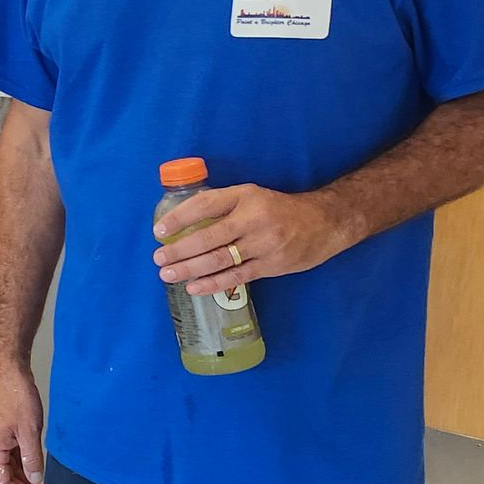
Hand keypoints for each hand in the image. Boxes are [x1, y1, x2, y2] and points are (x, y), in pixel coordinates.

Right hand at [0, 364, 45, 483]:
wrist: (10, 370)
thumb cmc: (14, 393)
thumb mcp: (29, 431)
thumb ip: (32, 458)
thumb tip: (35, 478)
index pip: (2, 482)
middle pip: (5, 476)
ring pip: (9, 465)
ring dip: (25, 477)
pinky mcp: (4, 429)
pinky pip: (13, 453)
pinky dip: (24, 463)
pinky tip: (37, 467)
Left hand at [154, 183, 353, 295]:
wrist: (324, 223)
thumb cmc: (278, 210)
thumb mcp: (252, 196)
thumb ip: (223, 206)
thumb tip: (183, 222)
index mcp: (245, 196)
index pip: (205, 205)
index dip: (179, 218)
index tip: (159, 231)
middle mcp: (253, 218)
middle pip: (209, 236)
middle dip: (179, 250)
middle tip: (158, 259)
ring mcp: (263, 244)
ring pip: (219, 259)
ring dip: (190, 269)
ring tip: (168, 274)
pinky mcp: (271, 265)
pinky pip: (236, 277)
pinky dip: (212, 284)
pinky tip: (194, 288)